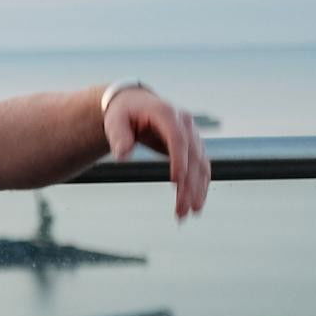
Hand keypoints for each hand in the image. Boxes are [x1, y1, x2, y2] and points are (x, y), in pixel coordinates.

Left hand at [104, 87, 210, 218]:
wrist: (134, 104)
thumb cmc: (122, 113)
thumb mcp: (114, 121)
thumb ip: (118, 136)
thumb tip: (123, 156)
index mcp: (167, 113)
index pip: (177, 138)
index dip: (179, 159)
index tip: (176, 181)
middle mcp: (185, 123)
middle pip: (192, 156)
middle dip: (189, 184)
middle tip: (184, 209)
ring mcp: (192, 134)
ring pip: (200, 164)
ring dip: (197, 189)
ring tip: (189, 212)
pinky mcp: (192, 145)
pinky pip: (201, 167)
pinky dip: (200, 184)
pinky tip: (195, 202)